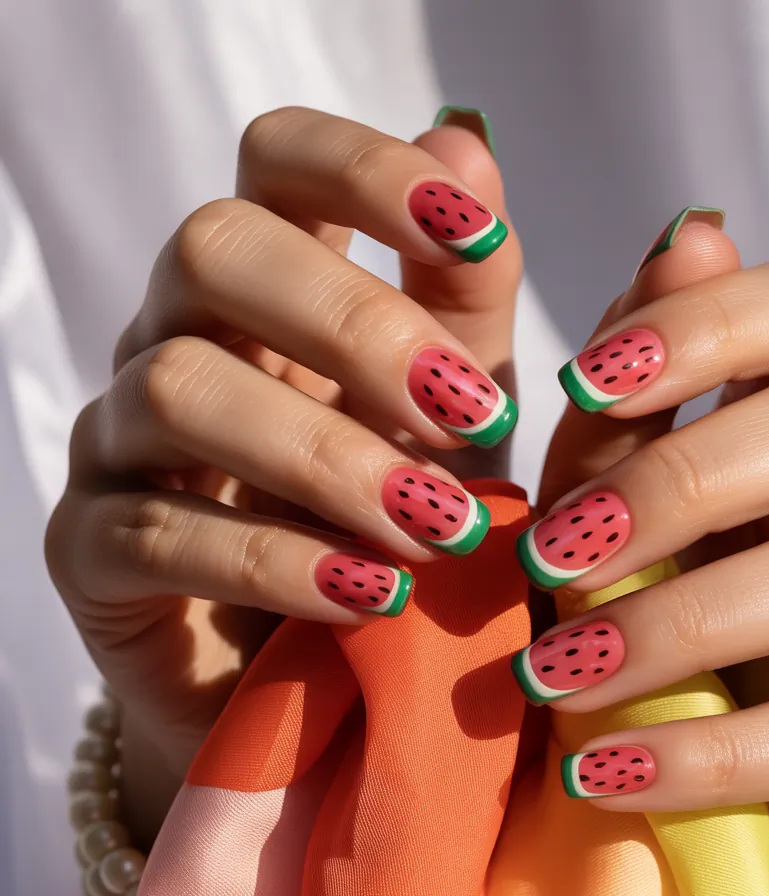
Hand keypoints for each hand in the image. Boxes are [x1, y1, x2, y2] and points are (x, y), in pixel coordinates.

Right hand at [45, 108, 521, 840]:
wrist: (332, 672)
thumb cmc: (400, 524)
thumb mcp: (458, 413)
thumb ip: (464, 297)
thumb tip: (467, 146)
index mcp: (276, 287)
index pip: (278, 160)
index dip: (368, 171)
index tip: (473, 233)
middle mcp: (181, 336)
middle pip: (214, 249)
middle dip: (356, 328)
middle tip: (469, 417)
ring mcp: (121, 439)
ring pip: (178, 388)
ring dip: (326, 459)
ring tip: (436, 529)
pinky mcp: (90, 549)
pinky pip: (151, 531)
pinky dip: (275, 562)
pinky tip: (369, 595)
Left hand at [520, 217, 768, 895]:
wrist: (693, 794)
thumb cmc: (635, 624)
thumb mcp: (600, 506)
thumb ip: (629, 392)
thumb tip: (692, 233)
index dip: (711, 324)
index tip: (590, 379)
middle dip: (682, 480)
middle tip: (554, 556)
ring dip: (674, 620)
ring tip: (557, 673)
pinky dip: (700, 753)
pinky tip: (599, 770)